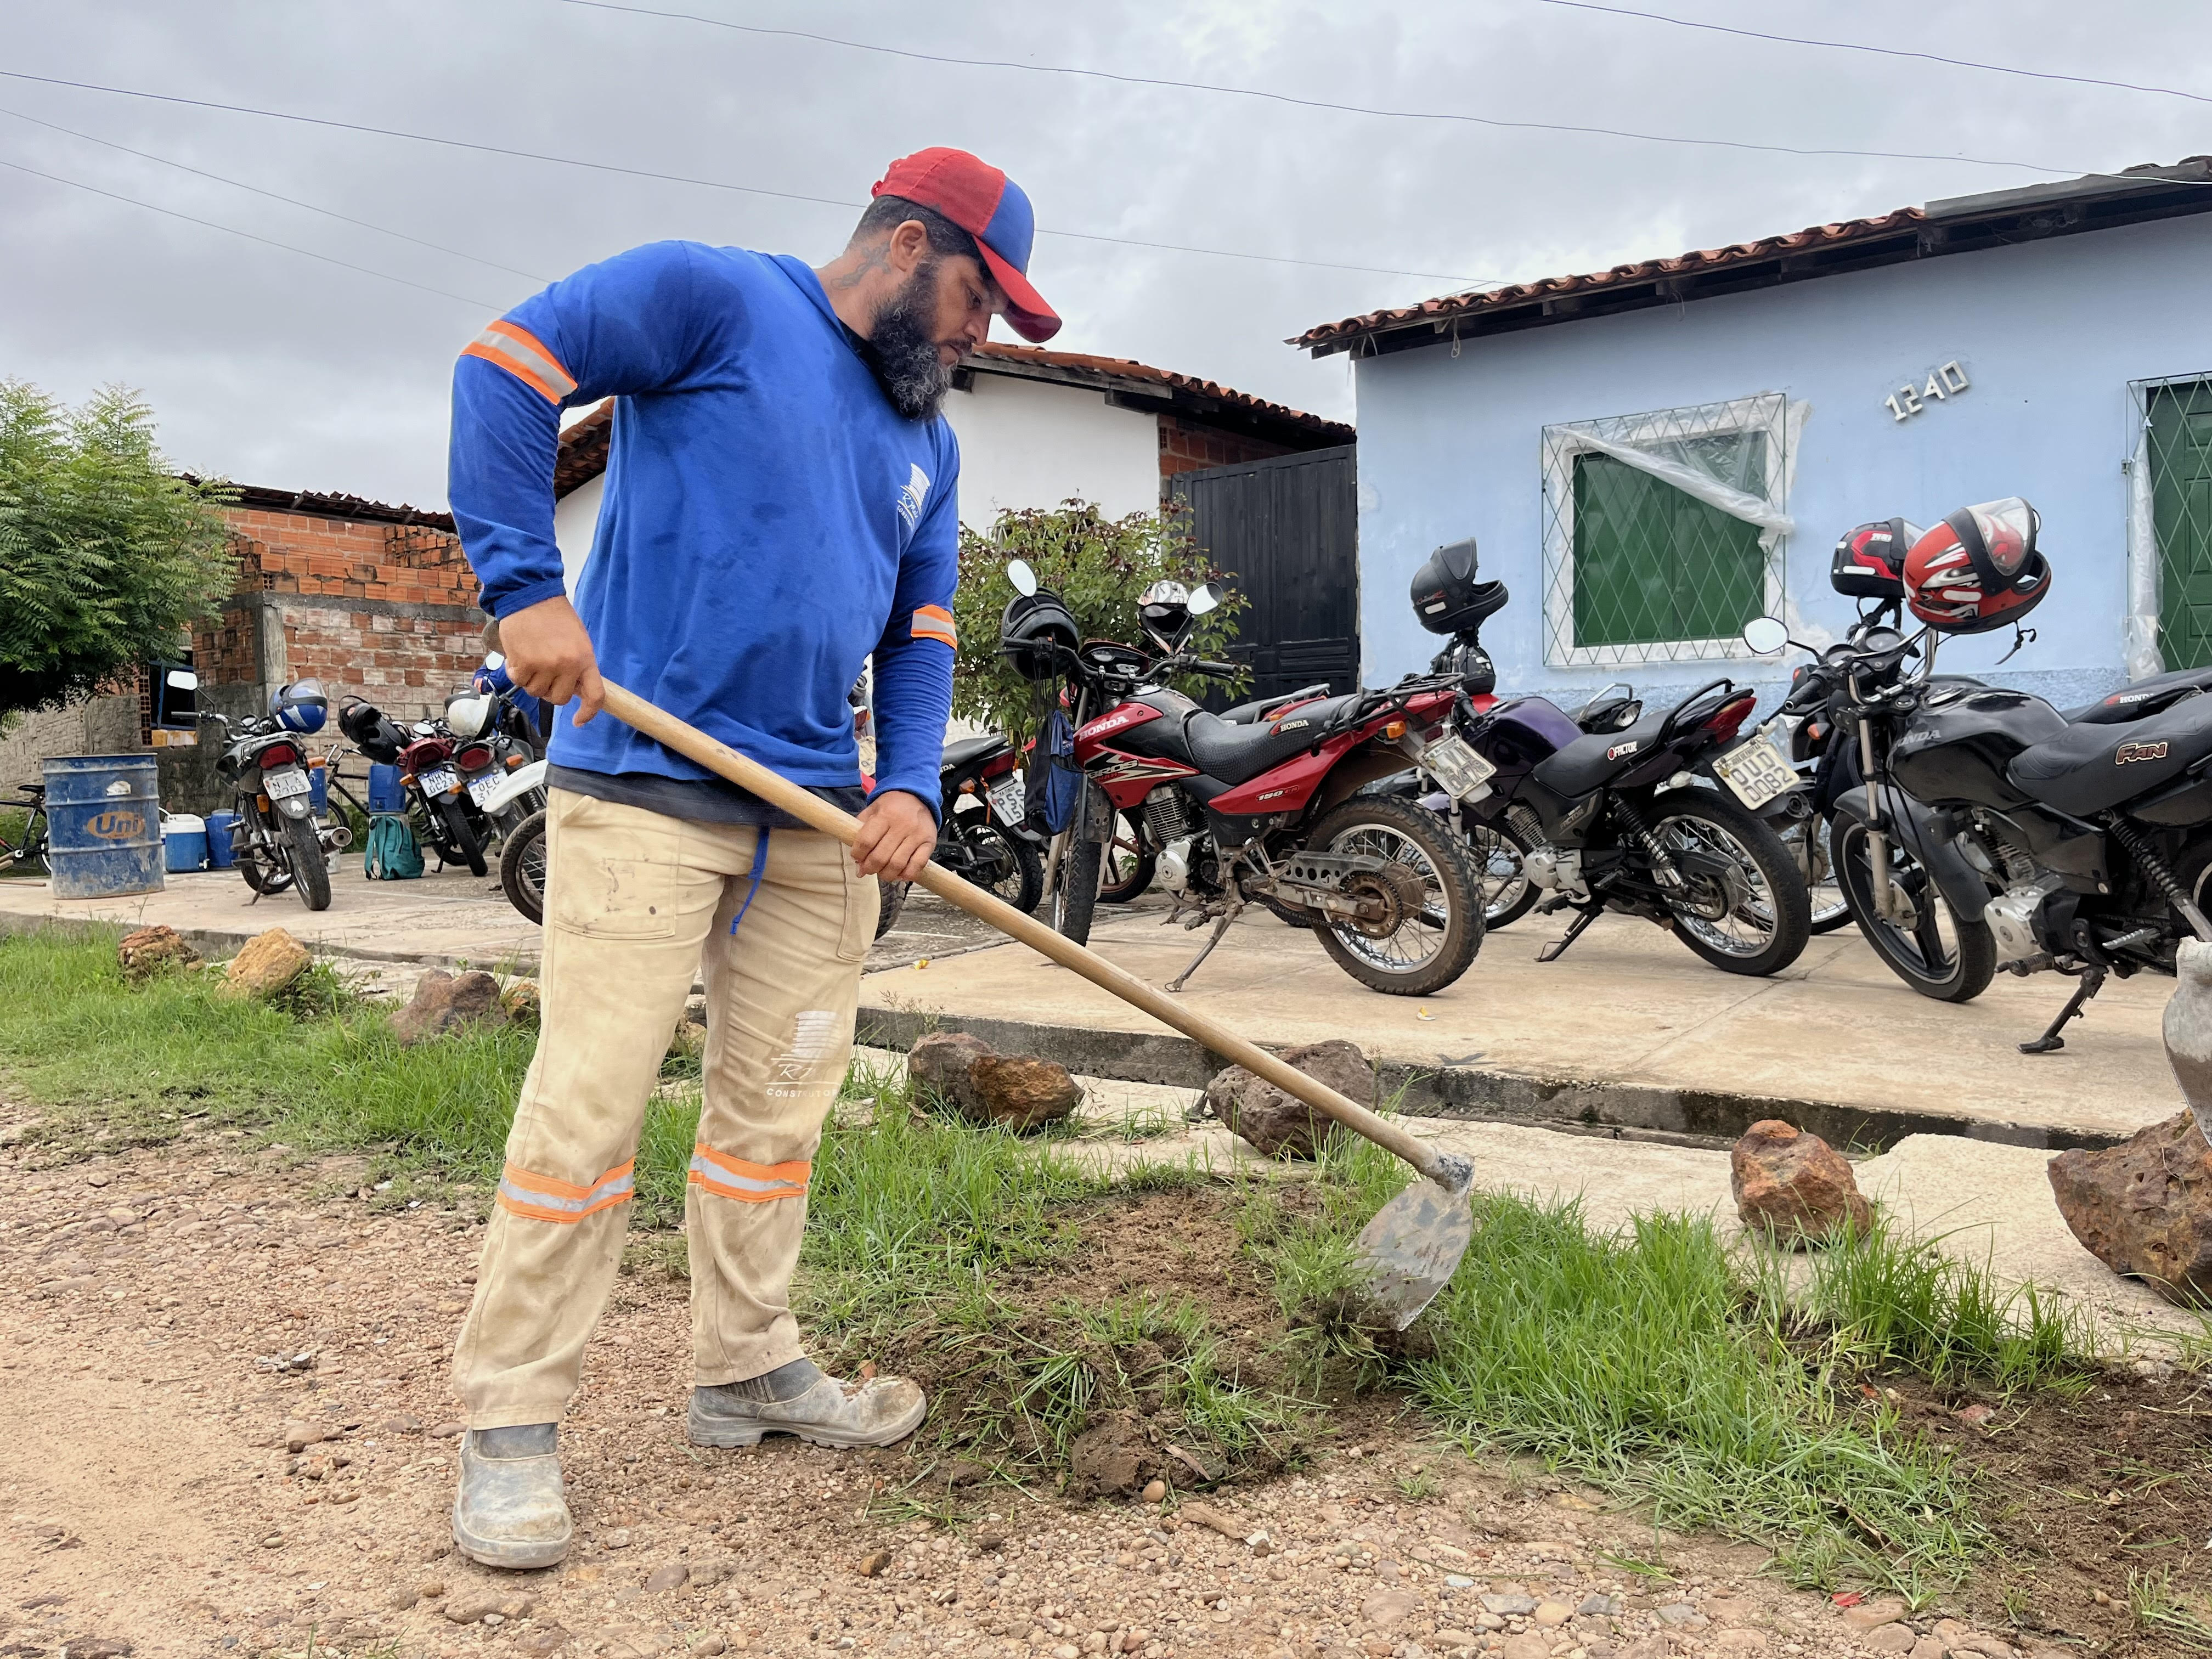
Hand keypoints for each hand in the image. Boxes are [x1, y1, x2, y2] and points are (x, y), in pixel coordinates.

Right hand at [496, 595, 603, 723]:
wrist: (530, 596)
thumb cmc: (555, 616)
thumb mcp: (578, 640)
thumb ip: (578, 665)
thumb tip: (575, 689)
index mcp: (585, 658)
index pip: (595, 695)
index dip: (588, 712)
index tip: (579, 720)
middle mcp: (566, 665)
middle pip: (559, 699)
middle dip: (552, 689)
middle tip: (547, 671)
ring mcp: (544, 666)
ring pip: (537, 692)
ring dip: (533, 680)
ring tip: (533, 657)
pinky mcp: (522, 664)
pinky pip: (519, 681)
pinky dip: (517, 672)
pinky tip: (520, 654)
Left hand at [851, 790, 935, 880]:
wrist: (917, 796)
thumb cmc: (892, 806)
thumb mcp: (872, 810)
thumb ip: (861, 831)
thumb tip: (857, 861)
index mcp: (885, 815)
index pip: (866, 841)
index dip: (858, 854)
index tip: (856, 858)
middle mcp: (902, 825)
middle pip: (880, 857)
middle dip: (869, 868)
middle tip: (867, 869)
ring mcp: (917, 835)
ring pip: (897, 864)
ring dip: (886, 874)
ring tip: (881, 873)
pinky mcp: (929, 843)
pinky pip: (917, 865)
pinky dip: (906, 875)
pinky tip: (899, 874)